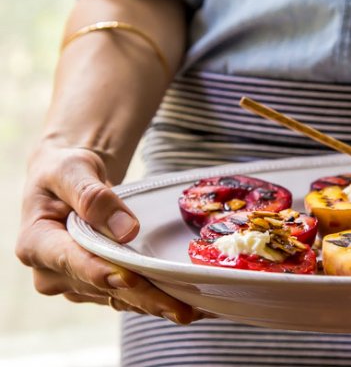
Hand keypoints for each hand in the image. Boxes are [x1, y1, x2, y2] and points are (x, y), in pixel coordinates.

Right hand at [16, 141, 197, 323]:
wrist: (65, 181)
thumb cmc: (65, 170)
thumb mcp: (73, 170)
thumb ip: (93, 197)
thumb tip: (125, 230)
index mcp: (37, 242)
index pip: (71, 260)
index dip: (101, 272)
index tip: (131, 279)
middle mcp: (51, 271)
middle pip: (100, 285)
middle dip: (139, 296)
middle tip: (177, 308)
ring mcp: (73, 281)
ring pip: (115, 296)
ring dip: (149, 303)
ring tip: (185, 309)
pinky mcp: (93, 284)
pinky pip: (122, 294)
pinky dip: (147, 298)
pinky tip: (175, 302)